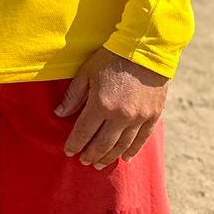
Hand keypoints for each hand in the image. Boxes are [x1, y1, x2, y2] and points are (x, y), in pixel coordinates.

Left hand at [56, 48, 169, 168]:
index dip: (75, 144)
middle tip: (84, 162)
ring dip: (109, 157)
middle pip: (103, 143)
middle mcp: (120, 116)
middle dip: (91, 155)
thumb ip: (73, 96)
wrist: (146, 49)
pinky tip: (125, 158)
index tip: (68, 151)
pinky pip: (141, 139)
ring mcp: (139, 118)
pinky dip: (132, 150)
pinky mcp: (153, 116)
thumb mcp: (86, 73)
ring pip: (122, 145)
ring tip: (99, 164)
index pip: (84, 132)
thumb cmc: (111, 58)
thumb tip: (59, 113)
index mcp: (101, 104)